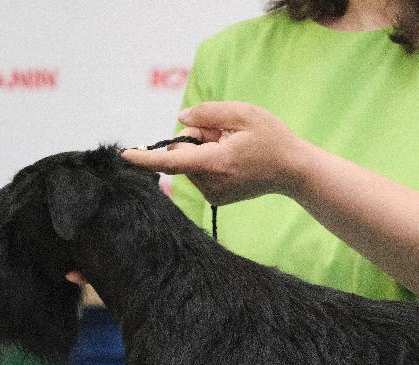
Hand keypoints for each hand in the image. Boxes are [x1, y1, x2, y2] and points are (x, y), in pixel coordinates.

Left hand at [121, 102, 307, 204]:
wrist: (294, 171)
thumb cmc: (273, 139)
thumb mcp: (243, 113)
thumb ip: (207, 113)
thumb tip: (180, 119)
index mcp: (217, 163)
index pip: (172, 160)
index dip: (146, 157)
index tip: (124, 155)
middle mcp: (212, 183)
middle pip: (182, 154)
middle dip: (194, 138)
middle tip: (224, 132)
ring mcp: (214, 194)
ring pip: (190, 163)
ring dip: (203, 150)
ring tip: (233, 147)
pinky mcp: (217, 198)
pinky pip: (199, 173)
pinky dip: (209, 161)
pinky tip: (233, 159)